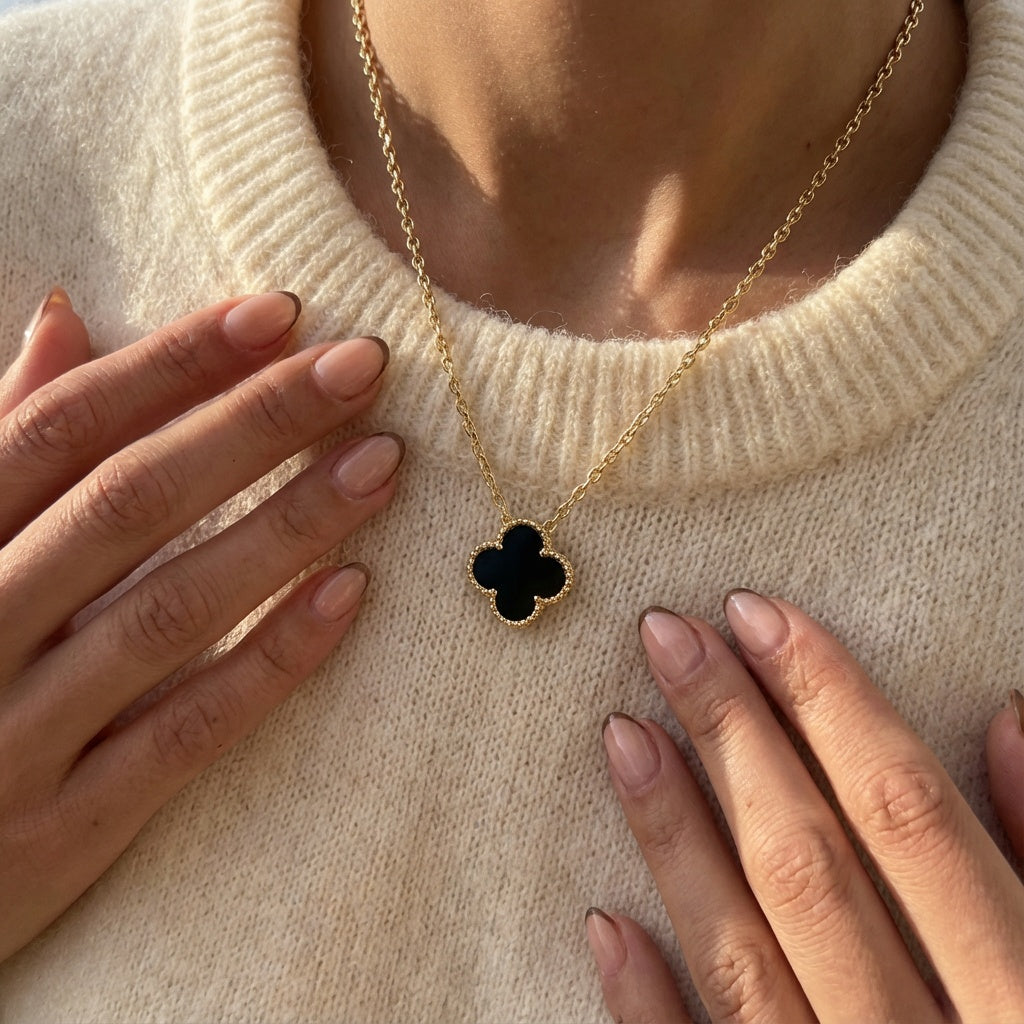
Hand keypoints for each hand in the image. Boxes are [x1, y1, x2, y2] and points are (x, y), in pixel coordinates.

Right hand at [0, 289, 401, 961]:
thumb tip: (63, 315)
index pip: (59, 429)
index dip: (172, 362)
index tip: (276, 312)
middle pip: (127, 503)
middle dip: (251, 424)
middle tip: (361, 367)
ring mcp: (9, 738)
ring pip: (168, 612)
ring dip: (283, 529)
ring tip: (379, 463)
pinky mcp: (61, 832)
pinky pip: (184, 735)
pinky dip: (270, 661)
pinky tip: (350, 594)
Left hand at [587, 594, 1023, 1021]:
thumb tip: (1010, 724)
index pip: (907, 812)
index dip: (831, 701)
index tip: (758, 614)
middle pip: (811, 863)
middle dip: (735, 737)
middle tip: (664, 636)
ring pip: (744, 959)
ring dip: (676, 840)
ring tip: (621, 733)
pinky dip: (649, 1009)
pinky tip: (602, 923)